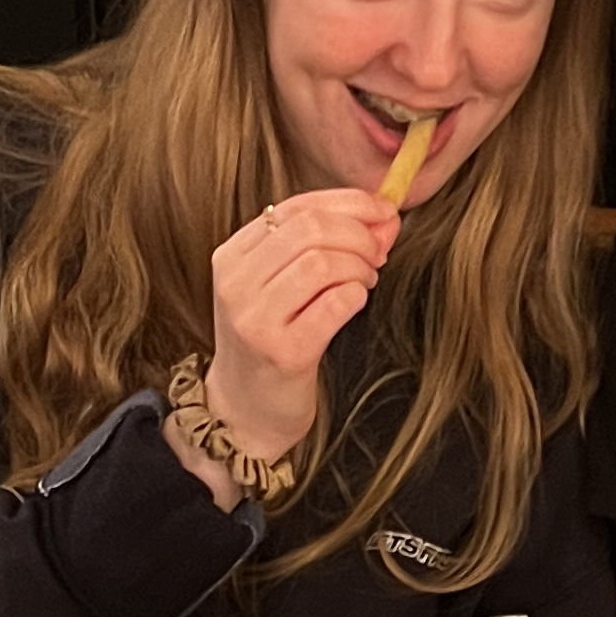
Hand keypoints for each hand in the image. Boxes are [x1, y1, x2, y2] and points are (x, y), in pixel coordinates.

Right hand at [205, 188, 399, 459]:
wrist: (244, 412)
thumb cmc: (270, 341)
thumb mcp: (279, 284)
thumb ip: (320, 245)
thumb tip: (383, 217)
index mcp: (232, 256)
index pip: (296, 207)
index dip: (350, 204)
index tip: (383, 213)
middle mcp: (236, 284)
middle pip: (311, 229)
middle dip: (359, 236)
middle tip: (377, 255)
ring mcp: (255, 320)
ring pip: (323, 263)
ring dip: (359, 268)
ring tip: (364, 283)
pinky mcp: (281, 352)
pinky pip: (335, 304)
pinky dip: (356, 296)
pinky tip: (355, 303)